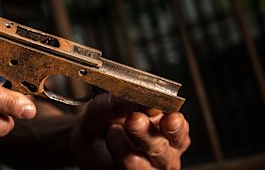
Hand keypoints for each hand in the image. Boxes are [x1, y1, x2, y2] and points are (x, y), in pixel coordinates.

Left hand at [71, 94, 189, 168]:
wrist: (85, 133)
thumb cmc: (107, 116)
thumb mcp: (115, 102)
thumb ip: (132, 101)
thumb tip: (150, 101)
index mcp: (169, 129)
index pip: (179, 130)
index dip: (175, 125)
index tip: (170, 118)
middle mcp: (164, 153)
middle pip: (160, 148)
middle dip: (145, 132)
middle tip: (134, 120)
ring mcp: (147, 169)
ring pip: (135, 160)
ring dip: (117, 140)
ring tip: (111, 129)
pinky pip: (116, 165)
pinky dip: (106, 150)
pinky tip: (105, 142)